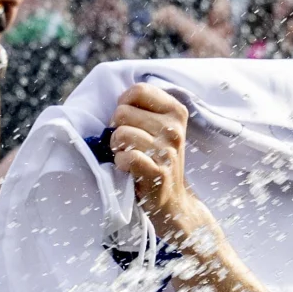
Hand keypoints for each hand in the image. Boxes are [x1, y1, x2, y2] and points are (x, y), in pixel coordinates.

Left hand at [102, 80, 210, 238]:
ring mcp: (167, 151)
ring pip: (120, 134)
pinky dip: (120, 163)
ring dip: (116, 148)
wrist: (174, 201)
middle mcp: (174, 128)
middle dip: (117, 128)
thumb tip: (117, 99)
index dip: (123, 104)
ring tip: (128, 156)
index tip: (128, 121)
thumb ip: (143, 108)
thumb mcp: (161, 127)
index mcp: (176, 111)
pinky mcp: (158, 173)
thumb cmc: (157, 159)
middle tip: (128, 144)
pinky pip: (126, 157)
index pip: (137, 90)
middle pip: (122, 112)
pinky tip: (128, 169)